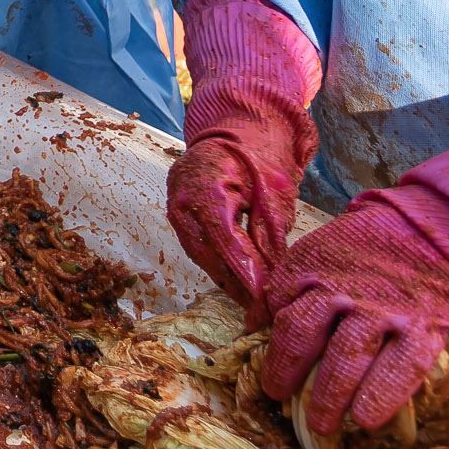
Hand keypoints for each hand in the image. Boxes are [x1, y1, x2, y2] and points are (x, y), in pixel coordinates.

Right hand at [168, 131, 302, 325]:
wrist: (233, 132)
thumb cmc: (258, 158)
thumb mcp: (272, 195)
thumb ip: (268, 237)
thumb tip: (270, 280)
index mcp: (206, 188)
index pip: (225, 243)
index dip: (245, 277)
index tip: (264, 305)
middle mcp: (182, 201)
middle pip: (208, 255)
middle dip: (236, 287)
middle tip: (261, 315)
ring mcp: (175, 208)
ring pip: (201, 255)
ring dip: (227, 280)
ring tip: (253, 304)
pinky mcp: (178, 216)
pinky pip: (198, 247)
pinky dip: (219, 265)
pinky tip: (239, 281)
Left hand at [260, 198, 448, 436]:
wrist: (430, 233)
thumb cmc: (366, 248)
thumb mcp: (317, 253)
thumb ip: (288, 285)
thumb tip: (255, 324)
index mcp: (312, 269)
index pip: (281, 312)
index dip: (271, 349)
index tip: (269, 376)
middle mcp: (343, 289)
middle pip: (305, 335)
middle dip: (288, 373)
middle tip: (281, 399)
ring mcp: (383, 309)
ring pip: (347, 356)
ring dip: (330, 395)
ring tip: (321, 423)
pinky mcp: (422, 327)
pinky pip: (400, 367)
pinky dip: (381, 396)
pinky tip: (365, 419)